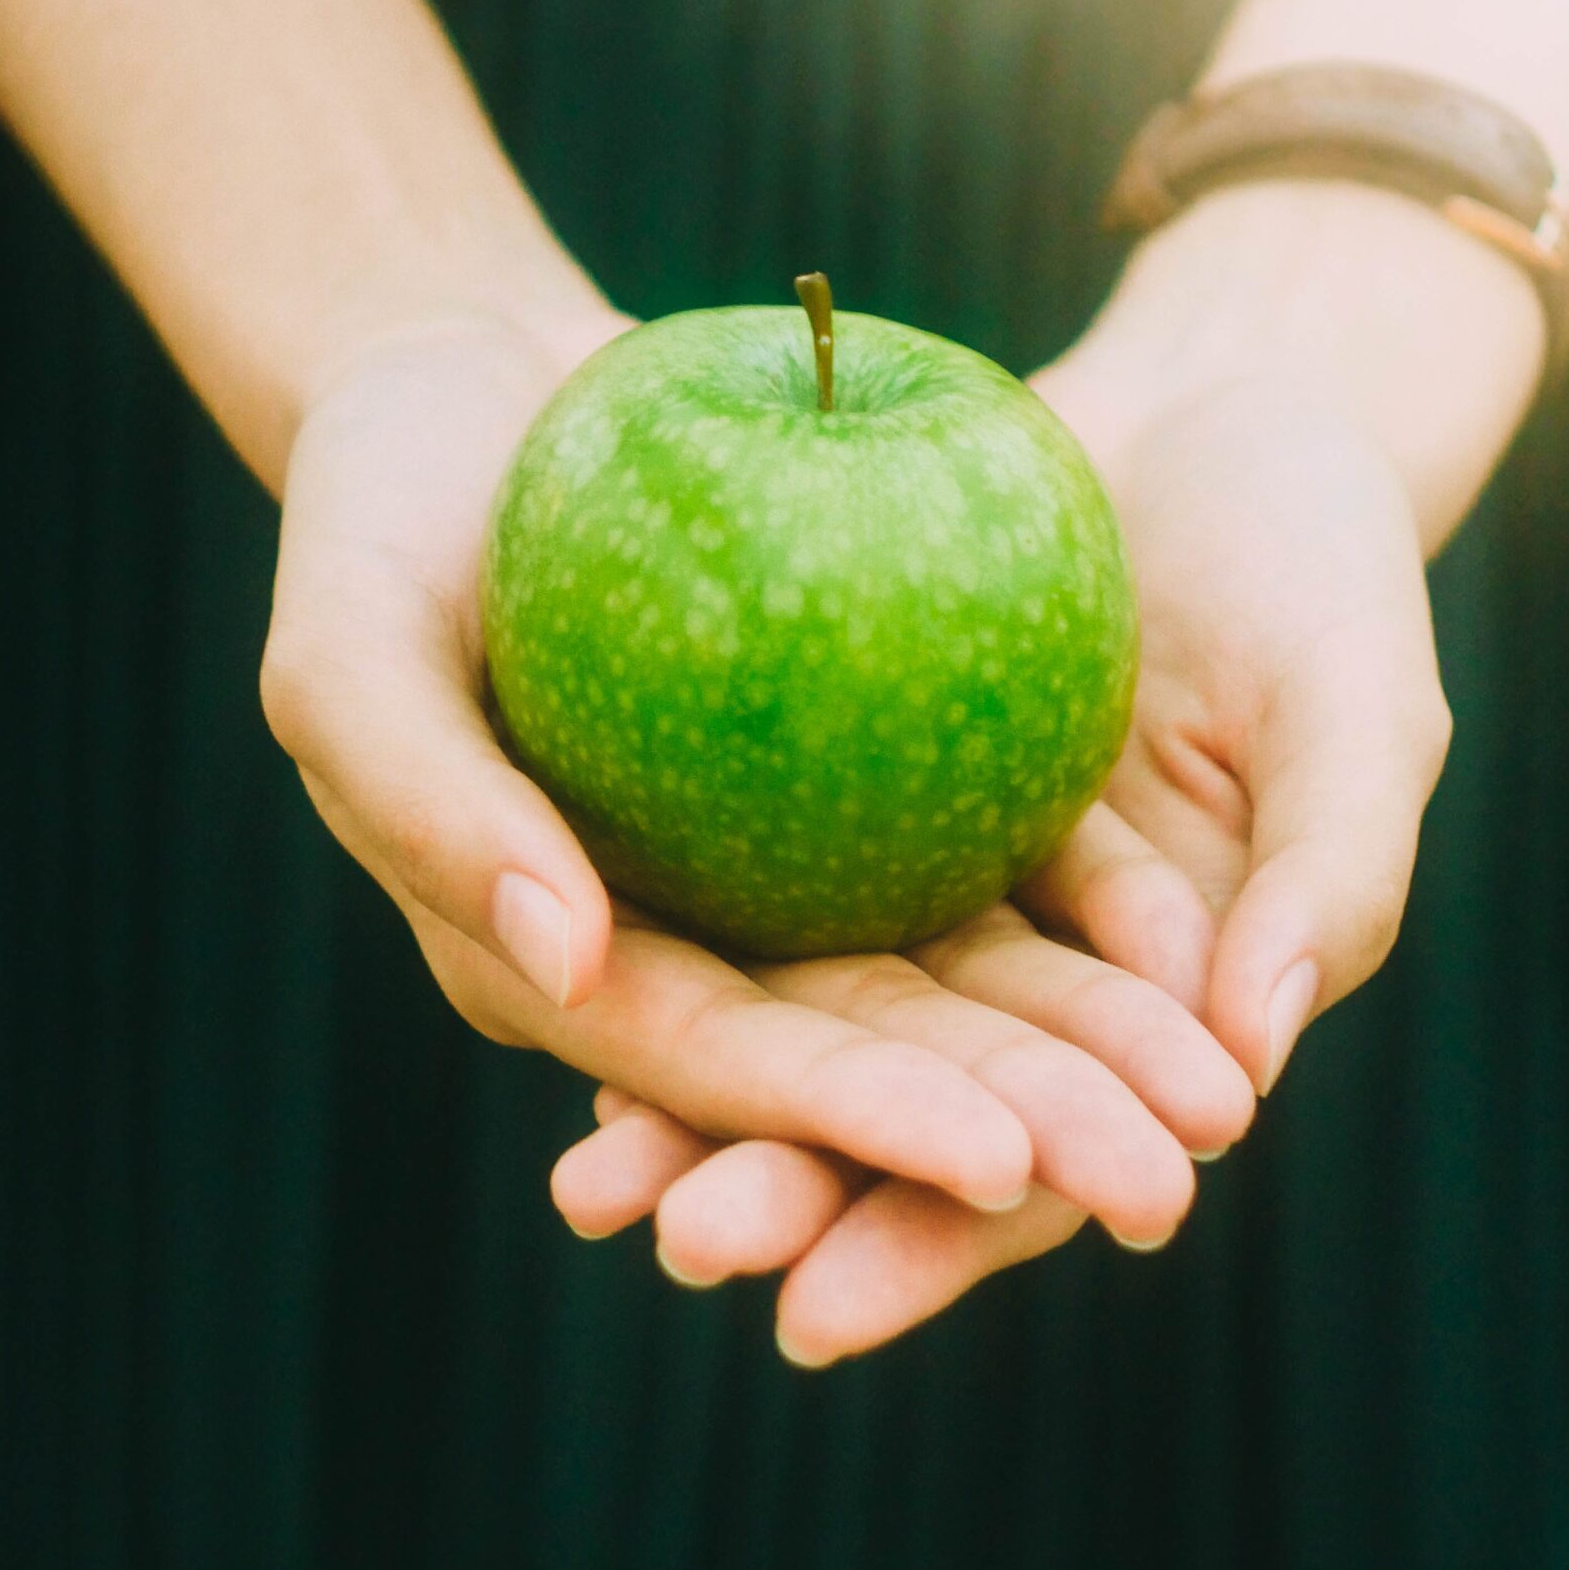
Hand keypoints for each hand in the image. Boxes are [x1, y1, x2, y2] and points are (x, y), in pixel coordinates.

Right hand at [260, 307, 1248, 1216]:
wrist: (465, 381)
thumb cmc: (376, 510)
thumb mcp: (348, 647)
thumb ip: (431, 806)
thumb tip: (565, 964)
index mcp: (554, 959)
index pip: (714, 1063)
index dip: (853, 1124)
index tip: (1001, 1164)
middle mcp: (676, 940)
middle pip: (855, 1050)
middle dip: (1012, 1130)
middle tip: (1169, 1188)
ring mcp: (769, 863)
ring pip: (942, 973)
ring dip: (1079, 1047)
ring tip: (1220, 1107)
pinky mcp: (843, 772)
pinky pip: (974, 844)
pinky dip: (1079, 903)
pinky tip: (1195, 944)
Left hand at [555, 362, 1449, 1361]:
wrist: (1223, 406)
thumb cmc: (1323, 558)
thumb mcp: (1363, 707)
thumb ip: (1332, 879)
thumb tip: (1253, 1061)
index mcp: (1157, 1012)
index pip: (1040, 1167)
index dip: (933, 1245)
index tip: (815, 1315)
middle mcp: (1028, 970)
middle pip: (894, 1111)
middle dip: (784, 1191)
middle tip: (672, 1242)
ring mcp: (938, 876)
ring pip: (810, 1014)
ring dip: (704, 1103)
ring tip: (588, 1183)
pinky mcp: (862, 776)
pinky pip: (765, 874)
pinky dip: (682, 934)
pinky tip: (574, 975)